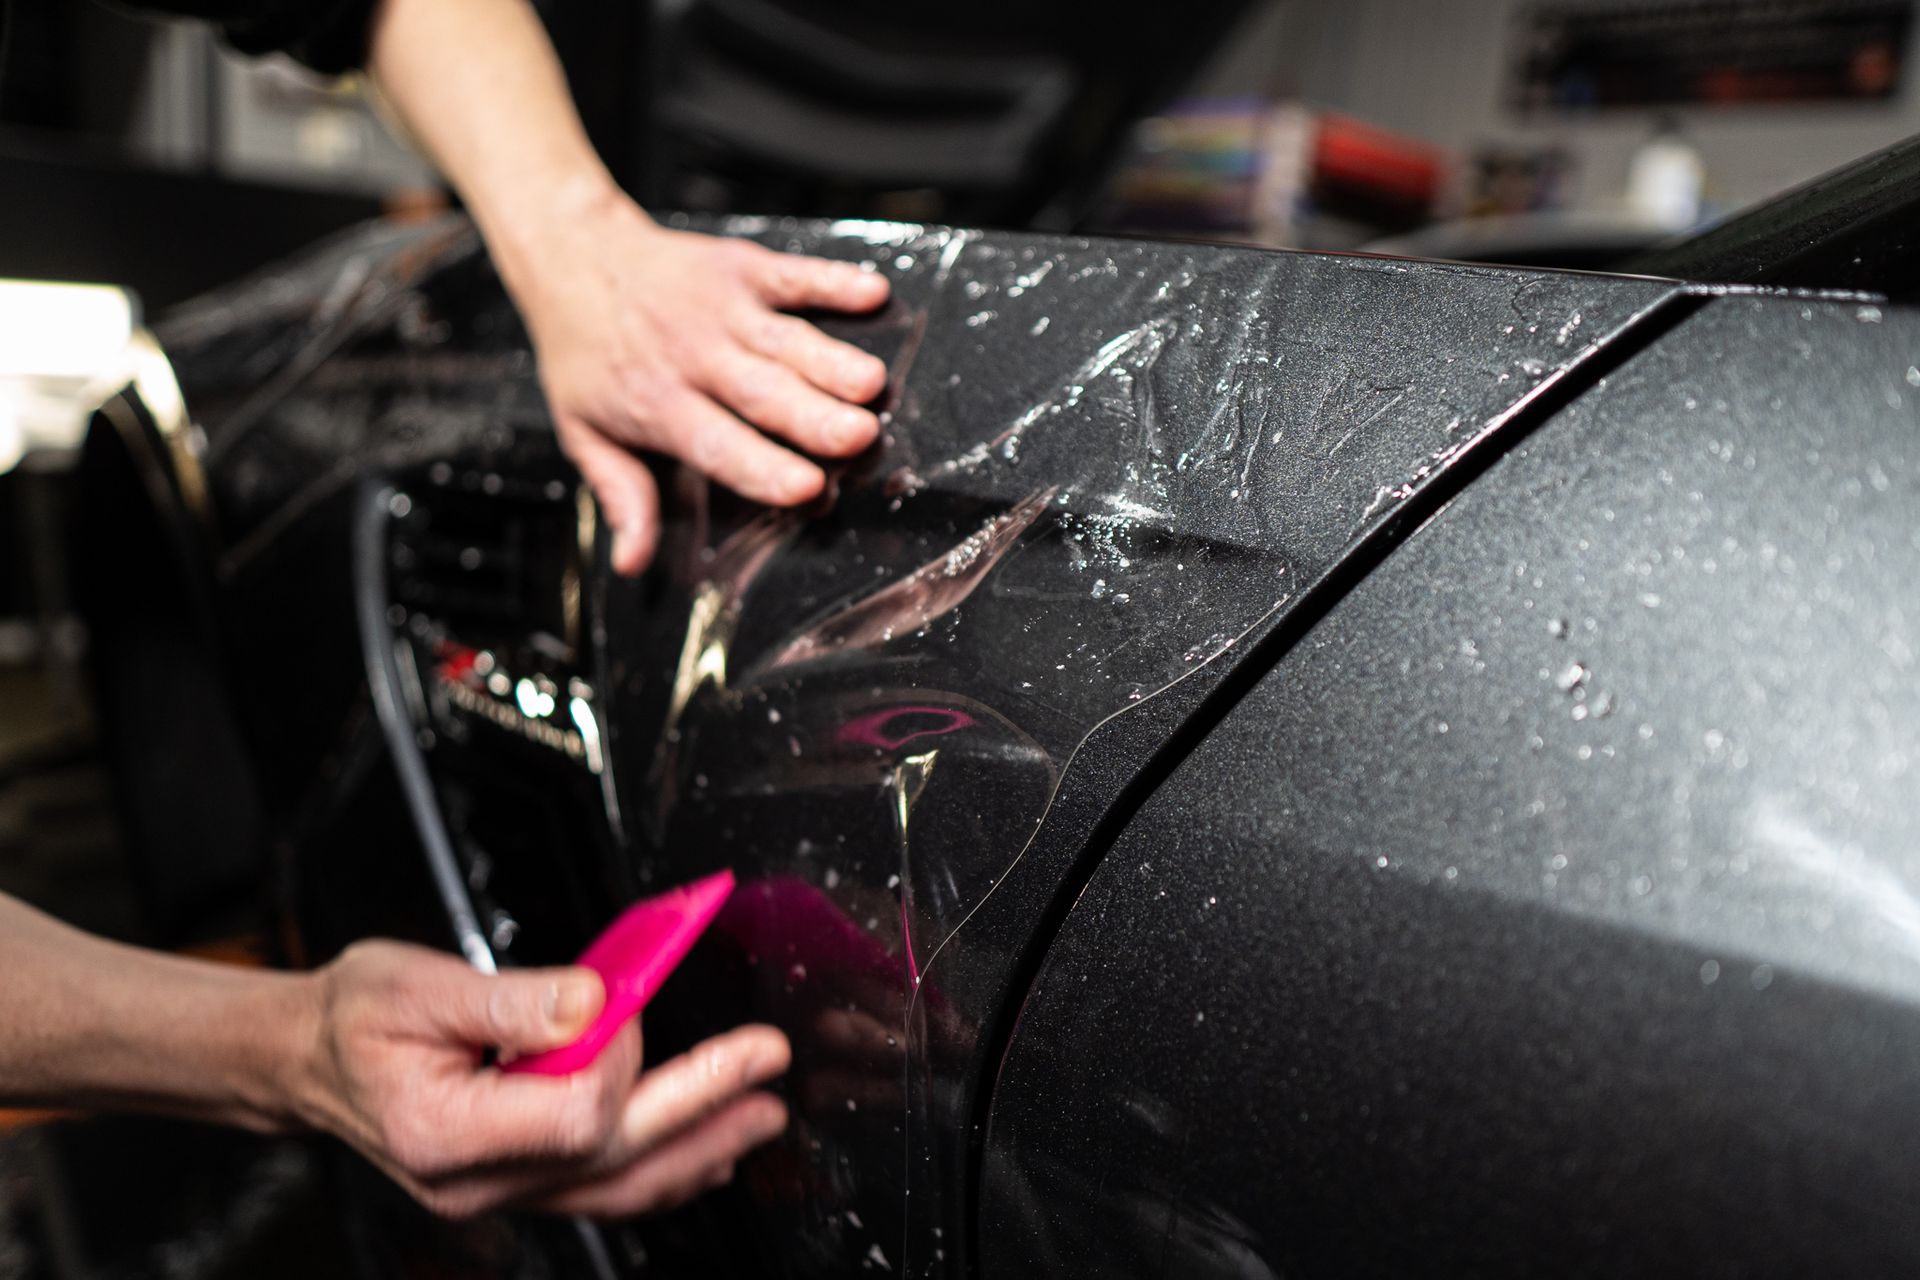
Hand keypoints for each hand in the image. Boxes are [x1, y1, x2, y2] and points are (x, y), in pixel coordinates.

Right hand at [291, 940, 790, 1218]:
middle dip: (703, 1106)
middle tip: (764, 1068)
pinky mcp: (515, 1182)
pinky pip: (600, 1187)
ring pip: (617, 1188)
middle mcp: (476, 1181)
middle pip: (614, 1155)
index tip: (625, 1001)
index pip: (577, 1114)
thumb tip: (593, 1000)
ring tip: (758, 1115)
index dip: (619, 1055)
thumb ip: (513, 999)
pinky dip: (659, 1168)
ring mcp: (497, 1193)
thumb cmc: (351, 1020)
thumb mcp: (417, 984)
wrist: (305, 1060)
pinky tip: (701, 1145)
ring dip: (697, 1149)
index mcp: (446, 1132)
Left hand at [497, 183, 890, 574]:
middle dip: (814, 417)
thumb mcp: (585, 432)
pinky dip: (834, 282)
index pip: (718, 445)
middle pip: (763, 393)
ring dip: (832, 361)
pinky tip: (875, 294)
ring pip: (786, 340)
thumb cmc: (587, 353)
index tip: (807, 488)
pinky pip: (794, 276)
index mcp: (658, 405)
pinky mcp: (742, 268)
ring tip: (873, 385)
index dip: (763, 468)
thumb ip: (622, 496)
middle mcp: (694, 357)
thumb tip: (634, 564)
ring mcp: (721, 309)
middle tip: (859, 439)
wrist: (574, 257)